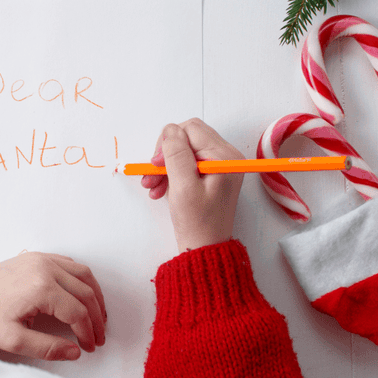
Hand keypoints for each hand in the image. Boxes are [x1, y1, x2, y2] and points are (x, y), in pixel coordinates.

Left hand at [0, 253, 105, 361]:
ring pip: (82, 274)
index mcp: (41, 288)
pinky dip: (81, 279)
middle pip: (85, 292)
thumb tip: (76, 352)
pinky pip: (68, 264)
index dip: (88, 332)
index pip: (78, 312)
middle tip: (98, 337)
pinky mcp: (34, 256)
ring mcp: (40, 258)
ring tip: (98, 317)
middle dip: (96, 317)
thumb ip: (48, 348)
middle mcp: (44, 268)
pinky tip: (82, 295)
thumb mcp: (13, 341)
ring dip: (94, 295)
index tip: (88, 348)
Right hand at [141, 118, 243, 251]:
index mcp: (224, 156)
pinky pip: (187, 162)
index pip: (190, 129)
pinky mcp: (212, 174)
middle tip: (152, 175)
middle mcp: (226, 156)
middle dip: (165, 154)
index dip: (168, 143)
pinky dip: (171, 172)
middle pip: (187, 137)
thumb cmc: (197, 222)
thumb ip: (177, 154)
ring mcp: (219, 165)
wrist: (205, 248)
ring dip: (165, 165)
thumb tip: (170, 130)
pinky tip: (160, 189)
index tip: (156, 165)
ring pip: (185, 150)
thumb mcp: (183, 186)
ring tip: (152, 186)